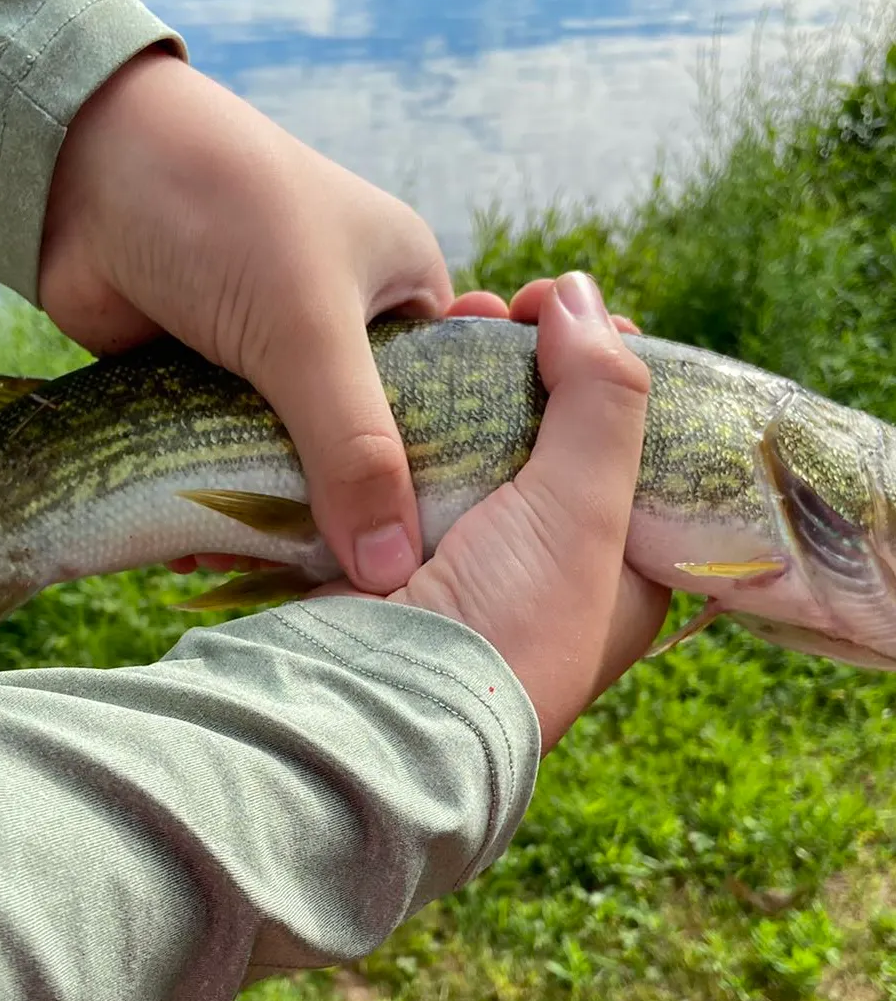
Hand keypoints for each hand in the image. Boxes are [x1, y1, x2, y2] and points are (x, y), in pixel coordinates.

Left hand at [39, 48, 452, 594]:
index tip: (425, 561)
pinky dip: (214, 501)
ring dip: (270, 519)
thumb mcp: (308, 331)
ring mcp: (270, 357)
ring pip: (288, 463)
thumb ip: (353, 451)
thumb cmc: (226, 212)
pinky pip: (222, 460)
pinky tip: (201, 550)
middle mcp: (345, 328)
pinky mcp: (204, 381)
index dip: (438, 483)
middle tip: (335, 592)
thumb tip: (390, 568)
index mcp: (402, 291)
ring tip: (259, 582)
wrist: (83, 168)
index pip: (449, 407)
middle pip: (362, 450)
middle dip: (344, 516)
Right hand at [319, 273, 669, 750]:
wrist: (377, 706)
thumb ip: (600, 399)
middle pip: (535, 437)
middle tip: (489, 307)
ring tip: (434, 322)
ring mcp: (453, 559)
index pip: (624, 446)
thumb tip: (581, 294)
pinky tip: (381, 371)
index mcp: (611, 569)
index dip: (602, 371)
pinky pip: (393, 469)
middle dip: (515, 367)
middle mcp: (535, 564)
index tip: (562, 313)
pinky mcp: (381, 552)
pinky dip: (389, 421)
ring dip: (448, 384)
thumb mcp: (585, 509)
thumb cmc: (508, 624)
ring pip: (459, 445)